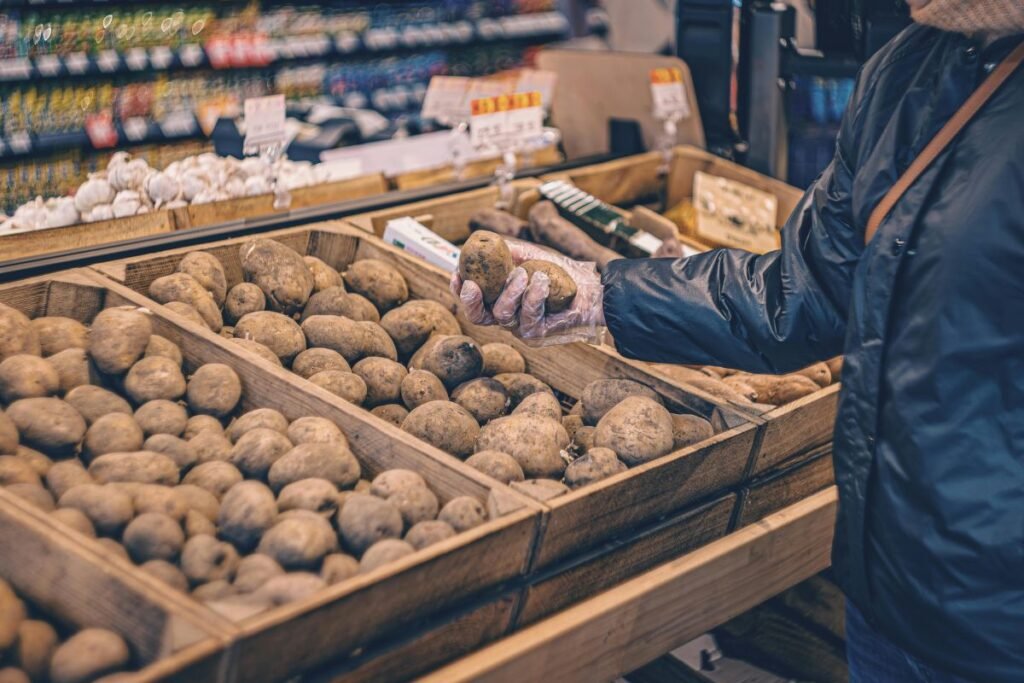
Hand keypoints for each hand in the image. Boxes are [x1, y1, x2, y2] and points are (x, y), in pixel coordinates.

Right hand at [450, 238, 606, 345]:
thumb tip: (487, 242)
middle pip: (478, 317)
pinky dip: (534, 296)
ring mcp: (522, 327)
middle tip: (472, 285)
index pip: (474, 299)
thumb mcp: (533, 256)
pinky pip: (529, 316)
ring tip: (525, 273)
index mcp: (501, 298)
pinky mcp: (538, 334)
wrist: (593, 290)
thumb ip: (511, 252)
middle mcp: (508, 316)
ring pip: (503, 315)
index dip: (460, 289)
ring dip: (511, 291)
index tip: (457, 273)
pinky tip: (542, 280)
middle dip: (471, 302)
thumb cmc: (562, 274)